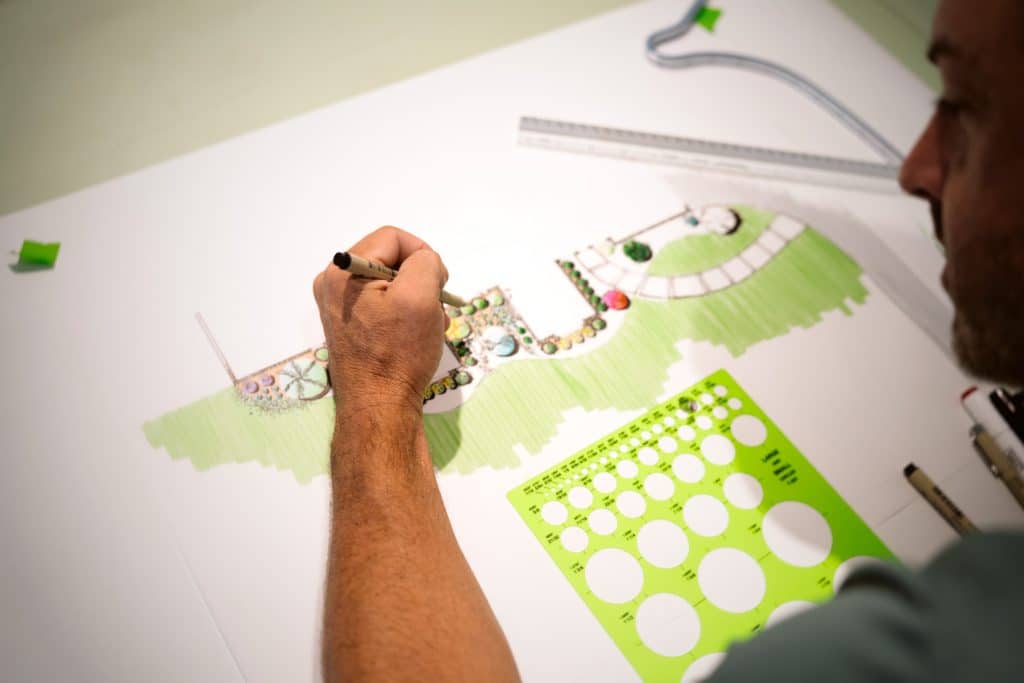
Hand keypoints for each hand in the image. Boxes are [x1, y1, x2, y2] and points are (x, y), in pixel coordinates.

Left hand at [313, 226, 448, 419]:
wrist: (380, 408)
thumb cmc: (398, 353)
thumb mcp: (420, 297)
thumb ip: (425, 263)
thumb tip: (425, 264)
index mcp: (342, 272)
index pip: (392, 238)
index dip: (423, 254)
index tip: (439, 282)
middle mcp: (334, 285)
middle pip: (391, 260)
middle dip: (421, 280)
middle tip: (435, 307)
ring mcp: (341, 308)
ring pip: (392, 284)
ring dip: (418, 300)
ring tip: (430, 325)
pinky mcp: (352, 327)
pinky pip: (386, 305)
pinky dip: (407, 315)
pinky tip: (419, 336)